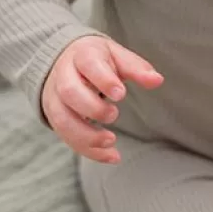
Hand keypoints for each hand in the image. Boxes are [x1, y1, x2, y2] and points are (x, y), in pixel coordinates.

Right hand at [41, 36, 162, 163]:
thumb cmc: (98, 60)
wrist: (65, 60)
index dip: (103, 80)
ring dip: (86, 135)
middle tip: (113, 115)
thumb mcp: (117, 56)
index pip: (88, 65)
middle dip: (92, 107)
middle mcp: (63, 76)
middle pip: (69, 92)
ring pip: (62, 119)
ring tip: (111, 141)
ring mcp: (55, 98)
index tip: (121, 94)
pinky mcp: (55, 117)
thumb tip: (157, 81)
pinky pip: (66, 137)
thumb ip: (136, 68)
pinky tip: (111, 156)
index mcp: (82, 55)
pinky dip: (88, 150)